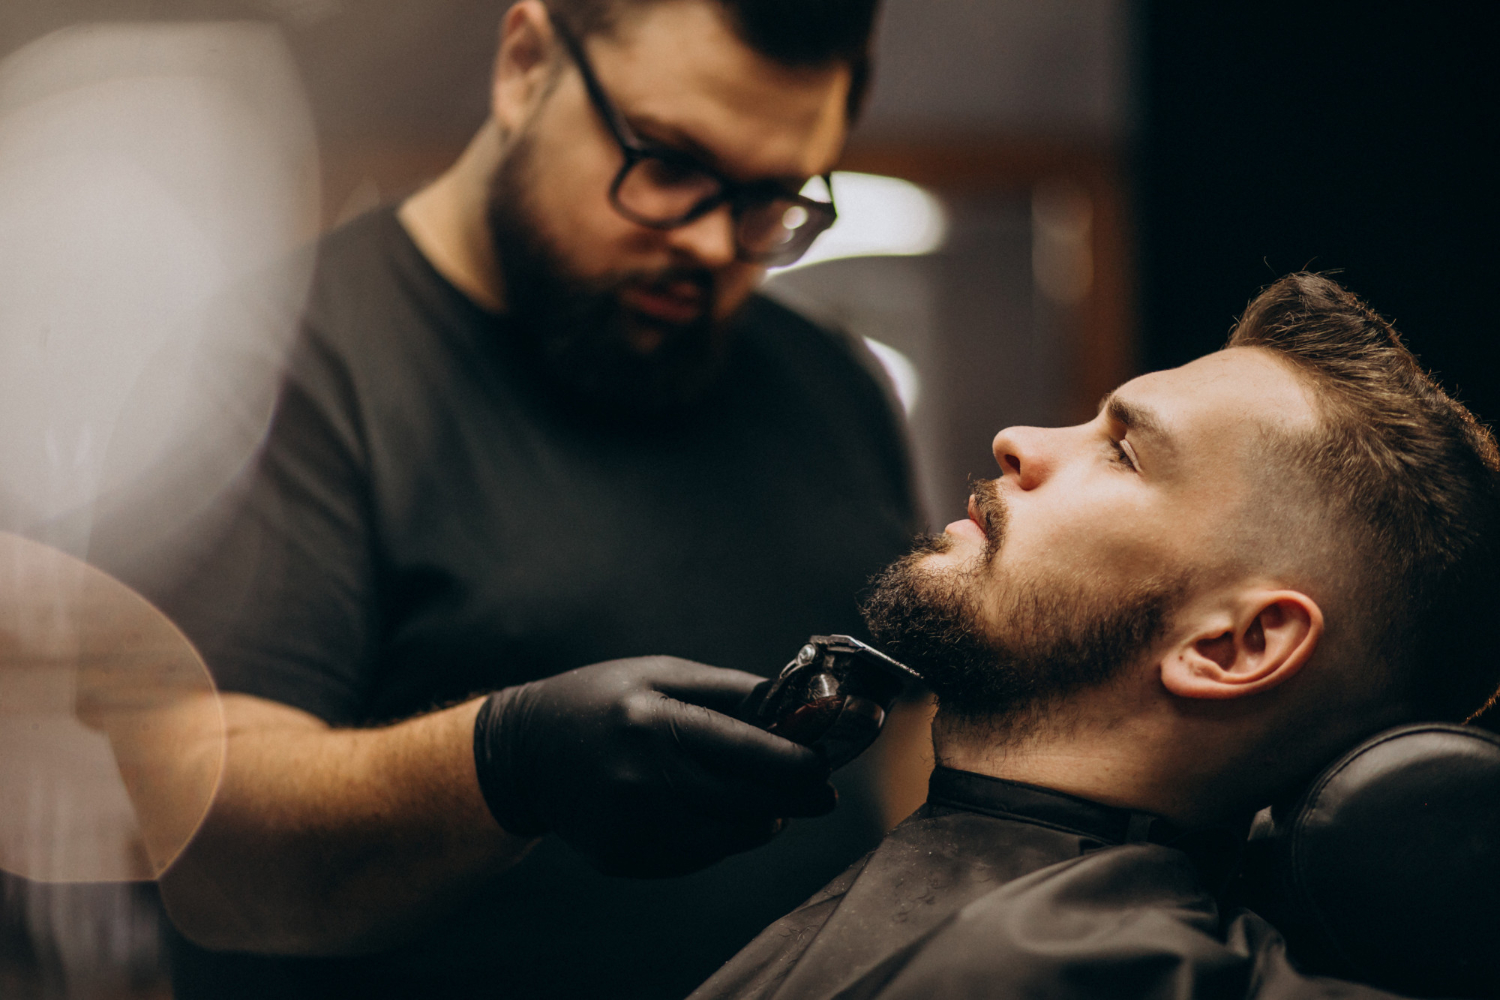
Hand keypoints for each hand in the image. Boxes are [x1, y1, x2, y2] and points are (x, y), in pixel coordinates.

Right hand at [472, 656, 836, 876]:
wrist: (526, 753)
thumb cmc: (604, 701)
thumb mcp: (661, 674)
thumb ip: (730, 692)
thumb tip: (798, 707)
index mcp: (652, 722)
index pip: (744, 751)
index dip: (795, 764)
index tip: (824, 767)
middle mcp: (639, 780)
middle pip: (743, 803)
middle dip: (793, 800)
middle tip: (820, 794)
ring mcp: (627, 826)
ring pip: (725, 840)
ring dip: (760, 823)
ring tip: (773, 805)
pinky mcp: (620, 857)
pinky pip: (694, 857)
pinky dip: (719, 840)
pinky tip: (719, 816)